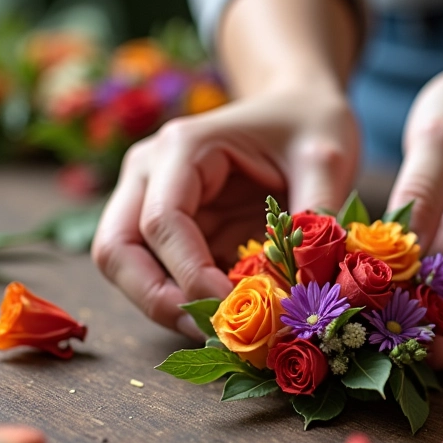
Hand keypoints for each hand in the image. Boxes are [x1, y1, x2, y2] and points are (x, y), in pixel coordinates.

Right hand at [92, 86, 358, 336]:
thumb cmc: (309, 123)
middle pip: (117, 250)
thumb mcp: (325, 157)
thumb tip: (307, 280)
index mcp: (182, 148)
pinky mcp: (174, 229)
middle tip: (212, 333)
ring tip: (223, 331)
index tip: (236, 309)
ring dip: (167, 307)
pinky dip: (186, 302)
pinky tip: (230, 317)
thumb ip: (318, 213)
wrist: (300, 109)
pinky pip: (161, 275)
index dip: (192, 275)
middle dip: (158, 300)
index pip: (161, 222)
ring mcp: (154, 202)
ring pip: (129, 270)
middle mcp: (151, 174)